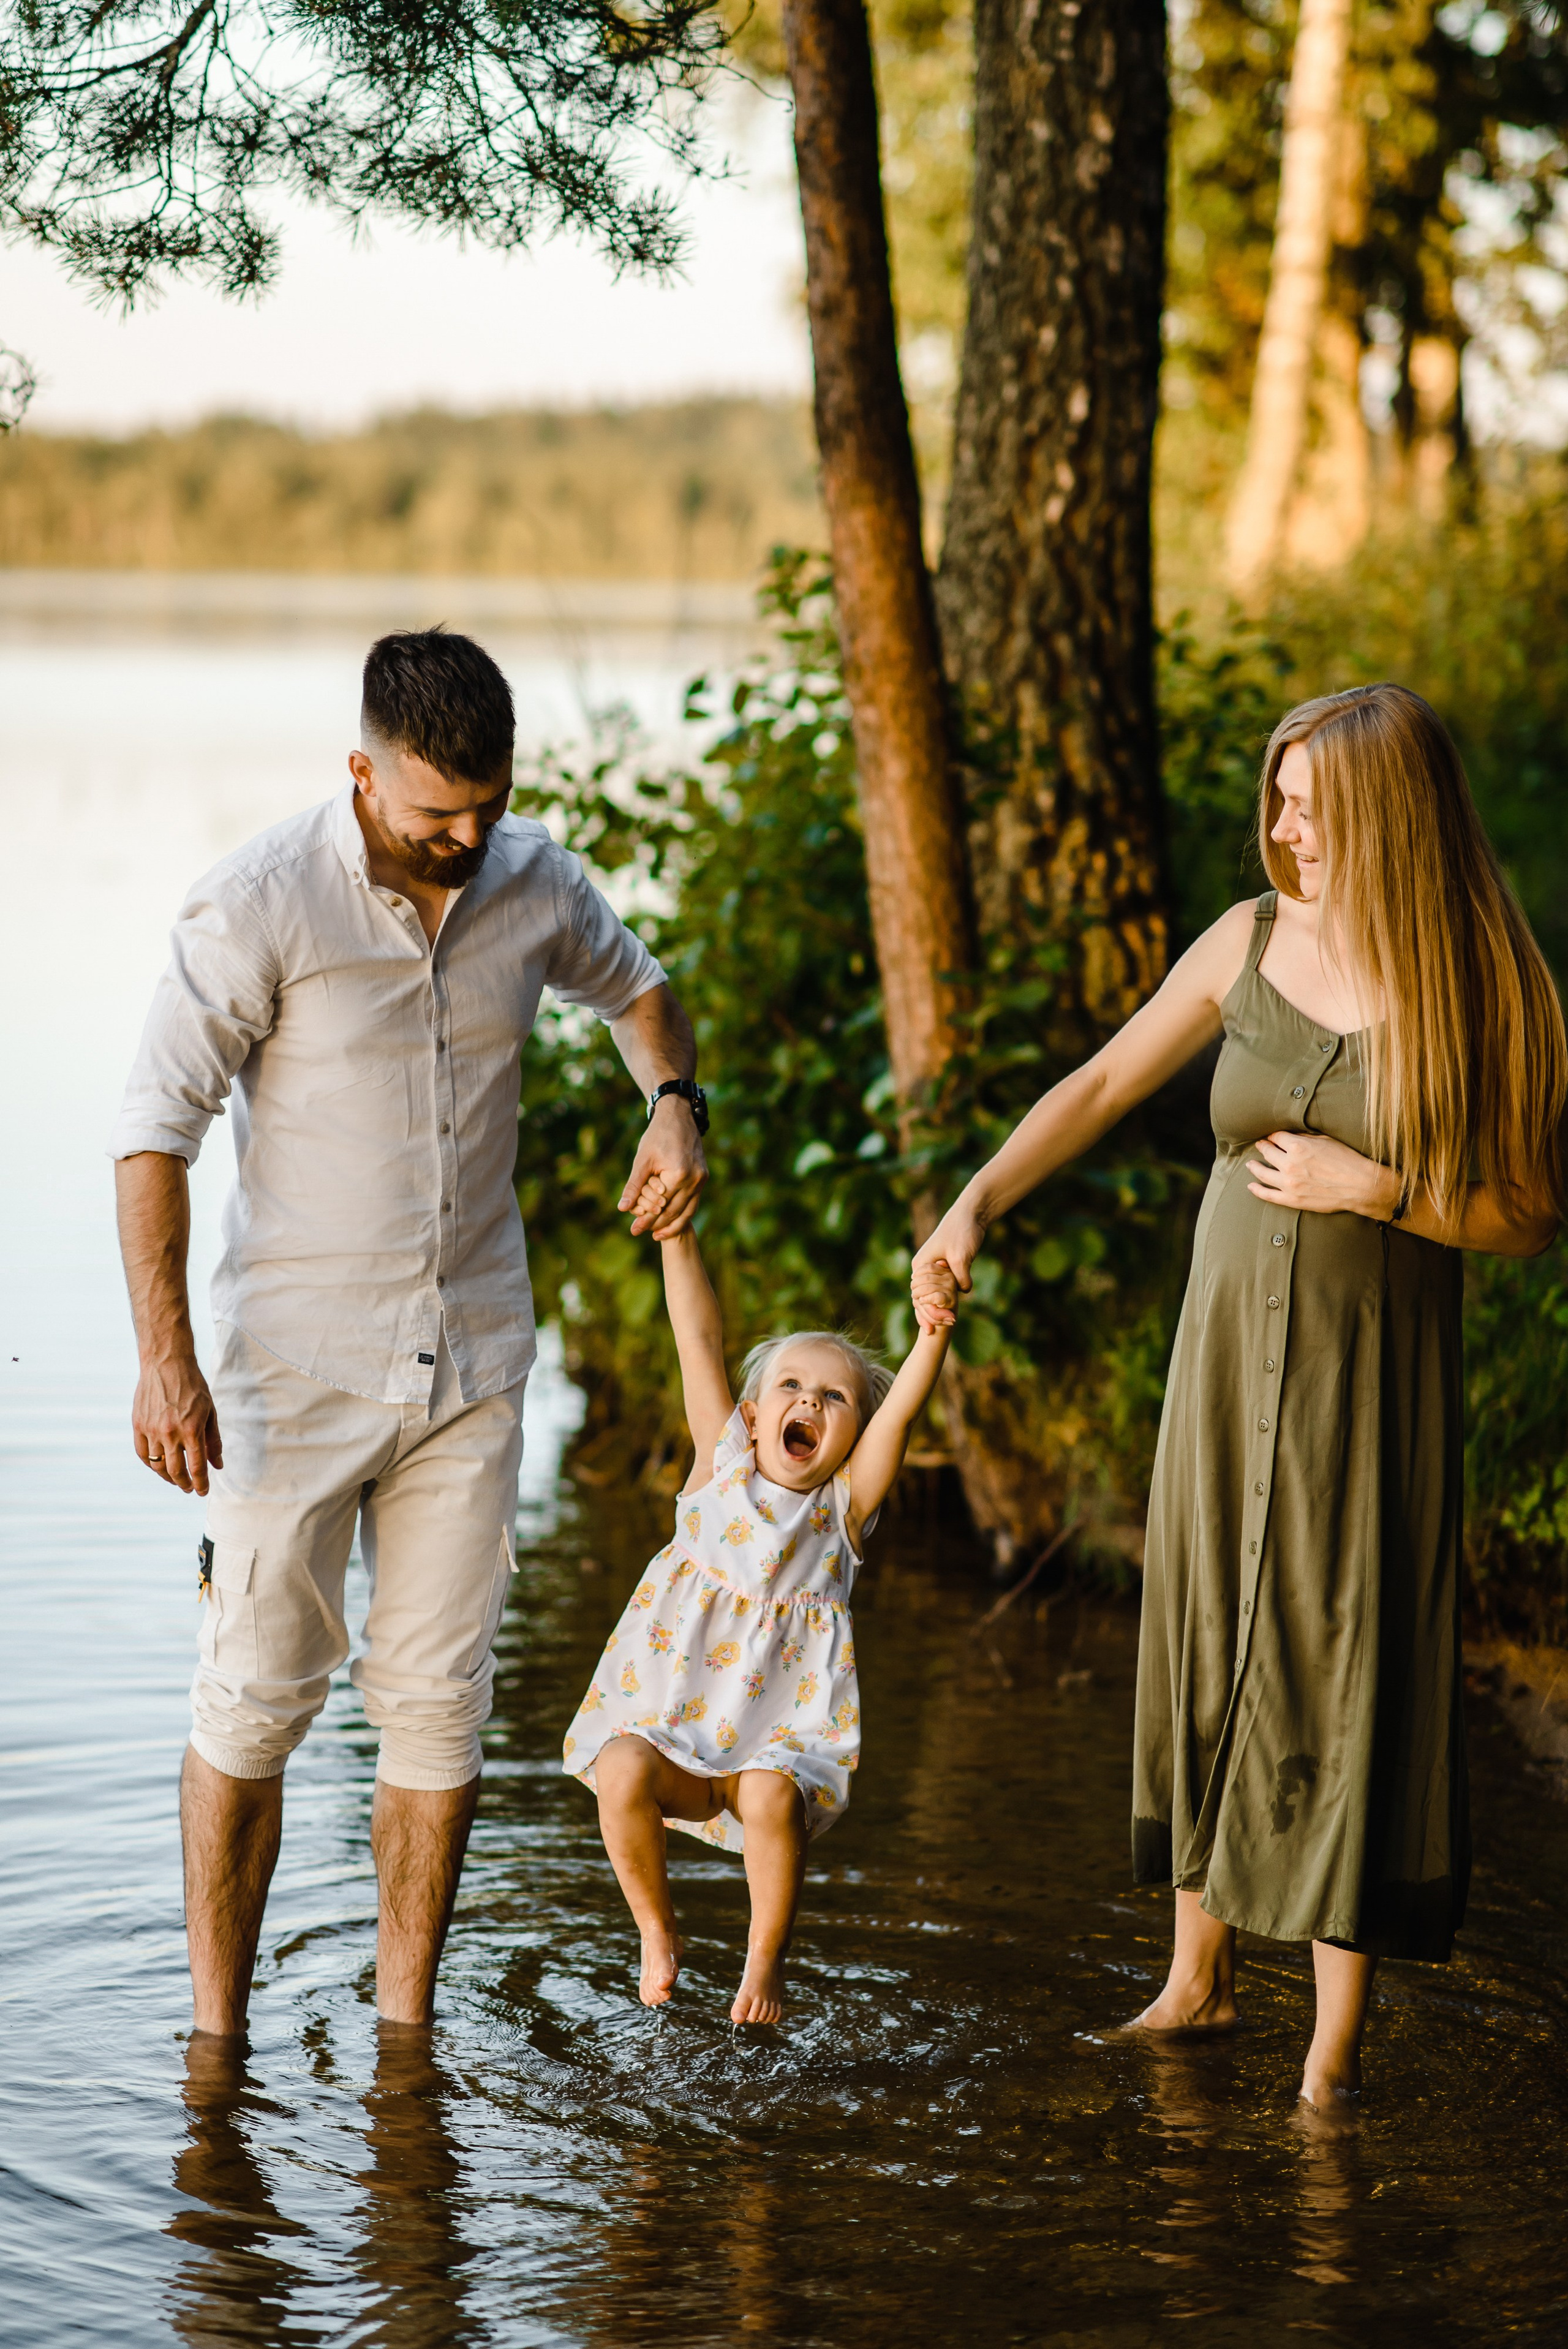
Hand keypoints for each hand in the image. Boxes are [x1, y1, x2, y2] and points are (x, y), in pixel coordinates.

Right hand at [133, 1346, 222, 1494]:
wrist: (166, 1363)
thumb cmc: (193, 1386)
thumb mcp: (210, 1412)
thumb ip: (214, 1441)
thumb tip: (218, 1465)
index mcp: (192, 1430)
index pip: (197, 1467)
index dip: (201, 1483)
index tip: (203, 1491)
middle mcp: (170, 1433)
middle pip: (176, 1471)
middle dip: (184, 1484)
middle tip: (189, 1488)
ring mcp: (151, 1429)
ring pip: (157, 1465)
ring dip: (167, 1477)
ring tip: (176, 1479)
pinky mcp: (138, 1425)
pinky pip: (142, 1453)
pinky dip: (150, 1464)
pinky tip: (159, 1466)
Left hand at [619, 1097, 707, 1237]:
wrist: (679, 1117)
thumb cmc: (657, 1135)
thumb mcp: (642, 1160)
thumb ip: (634, 1185)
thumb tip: (623, 1208)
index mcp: (679, 1174)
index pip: (660, 1205)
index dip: (646, 1219)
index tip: (633, 1230)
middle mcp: (694, 1180)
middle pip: (674, 1211)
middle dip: (656, 1225)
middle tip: (640, 1233)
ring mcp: (701, 1180)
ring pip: (687, 1211)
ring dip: (672, 1225)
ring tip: (657, 1235)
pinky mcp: (703, 1178)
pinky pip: (693, 1202)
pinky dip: (682, 1214)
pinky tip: (671, 1221)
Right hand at [911, 1199, 986, 1329]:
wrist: (971, 1214)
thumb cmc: (962, 1232)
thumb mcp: (962, 1256)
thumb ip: (960, 1277)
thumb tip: (963, 1292)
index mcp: (921, 1265)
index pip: (919, 1296)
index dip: (927, 1313)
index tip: (933, 1328)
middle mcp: (923, 1268)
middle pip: (922, 1298)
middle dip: (930, 1315)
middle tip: (937, 1332)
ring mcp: (934, 1268)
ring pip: (932, 1294)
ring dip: (937, 1309)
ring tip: (945, 1325)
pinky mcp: (946, 1267)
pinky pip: (942, 1288)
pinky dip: (945, 1300)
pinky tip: (949, 1313)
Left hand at [1245, 1131, 1398, 1219]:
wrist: (1361, 1186)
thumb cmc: (1347, 1160)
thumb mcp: (1326, 1140)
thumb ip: (1305, 1138)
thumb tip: (1291, 1135)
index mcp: (1298, 1147)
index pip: (1277, 1137)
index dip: (1273, 1135)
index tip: (1272, 1136)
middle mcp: (1289, 1164)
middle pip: (1268, 1152)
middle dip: (1263, 1147)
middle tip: (1259, 1145)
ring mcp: (1289, 1183)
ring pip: (1263, 1173)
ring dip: (1254, 1167)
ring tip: (1250, 1164)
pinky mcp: (1292, 1200)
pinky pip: (1268, 1195)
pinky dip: (1257, 1190)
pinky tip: (1251, 1186)